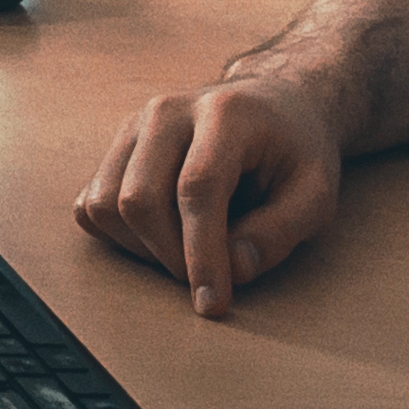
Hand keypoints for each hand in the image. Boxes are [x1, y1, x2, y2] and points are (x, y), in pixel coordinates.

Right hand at [77, 72, 353, 315]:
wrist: (272, 105)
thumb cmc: (296, 151)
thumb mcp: (317, 193)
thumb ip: (280, 233)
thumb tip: (233, 271)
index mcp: (224, 113)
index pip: (197, 189)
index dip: (202, 253)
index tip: (213, 303)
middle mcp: (167, 113)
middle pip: (139, 199)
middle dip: (170, 257)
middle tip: (208, 280)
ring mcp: (133, 127)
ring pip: (106, 205)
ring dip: (143, 249)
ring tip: (188, 252)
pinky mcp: (116, 148)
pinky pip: (91, 206)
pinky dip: (120, 237)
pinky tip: (162, 237)